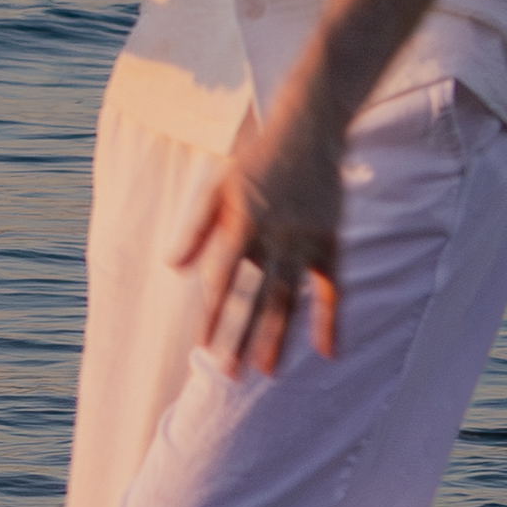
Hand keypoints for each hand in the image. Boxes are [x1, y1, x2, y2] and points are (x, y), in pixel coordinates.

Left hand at [176, 121, 344, 372]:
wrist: (309, 130)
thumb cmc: (257, 161)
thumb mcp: (218, 186)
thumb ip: (197, 227)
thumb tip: (172, 268)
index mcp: (243, 222)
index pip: (223, 278)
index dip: (212, 314)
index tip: (202, 345)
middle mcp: (276, 236)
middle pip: (257, 297)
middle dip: (243, 338)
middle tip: (230, 375)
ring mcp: (307, 241)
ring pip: (292, 298)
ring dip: (280, 337)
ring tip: (268, 372)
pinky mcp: (331, 243)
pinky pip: (333, 289)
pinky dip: (332, 320)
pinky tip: (328, 352)